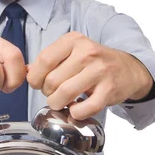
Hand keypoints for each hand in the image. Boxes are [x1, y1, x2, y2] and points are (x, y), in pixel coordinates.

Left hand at [26, 32, 153, 119]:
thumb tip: (26, 72)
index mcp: (74, 41)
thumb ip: (49, 60)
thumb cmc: (94, 63)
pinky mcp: (109, 90)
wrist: (128, 69)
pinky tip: (77, 108)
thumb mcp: (72, 52)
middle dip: (48, 93)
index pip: (43, 61)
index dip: (36, 78)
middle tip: (55, 93)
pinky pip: (83, 108)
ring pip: (65, 94)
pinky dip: (75, 113)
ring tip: (62, 102)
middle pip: (52, 80)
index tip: (39, 84)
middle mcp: (87, 52)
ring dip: (58, 104)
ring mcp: (100, 71)